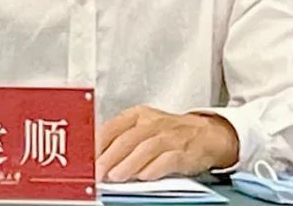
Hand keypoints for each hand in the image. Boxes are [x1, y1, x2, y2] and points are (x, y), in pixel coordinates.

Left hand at [96, 105, 238, 181]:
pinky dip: (155, 168)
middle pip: (127, 139)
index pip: (113, 127)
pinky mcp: (184, 151)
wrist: (206, 134)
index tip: (86, 158)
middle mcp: (153, 123)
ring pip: (146, 149)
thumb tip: (96, 157)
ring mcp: (169, 137)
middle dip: (110, 157)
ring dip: (129, 164)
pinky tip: (144, 176)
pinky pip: (167, 159)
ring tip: (116, 177)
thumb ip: (121, 139)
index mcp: (138, 115)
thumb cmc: (168, 133)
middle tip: (98, 172)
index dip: (98, 144)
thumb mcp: (143, 127)